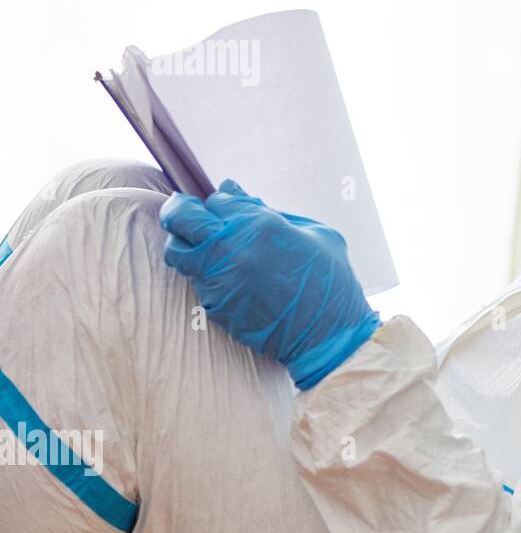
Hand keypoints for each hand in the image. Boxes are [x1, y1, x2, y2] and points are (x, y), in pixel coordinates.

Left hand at [160, 180, 380, 388]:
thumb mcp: (316, 234)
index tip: (228, 208)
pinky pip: (196, 282)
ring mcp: (218, 279)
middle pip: (180, 217)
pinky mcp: (215, 306)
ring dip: (186, 245)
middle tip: (184, 213)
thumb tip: (241, 196)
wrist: (329, 336)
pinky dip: (206, 276)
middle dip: (179, 211)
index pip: (217, 199)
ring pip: (177, 252)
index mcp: (259, 224)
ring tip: (204, 249)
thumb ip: (274, 213)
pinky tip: (230, 280)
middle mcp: (230, 248)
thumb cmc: (331, 281)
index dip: (222, 202)